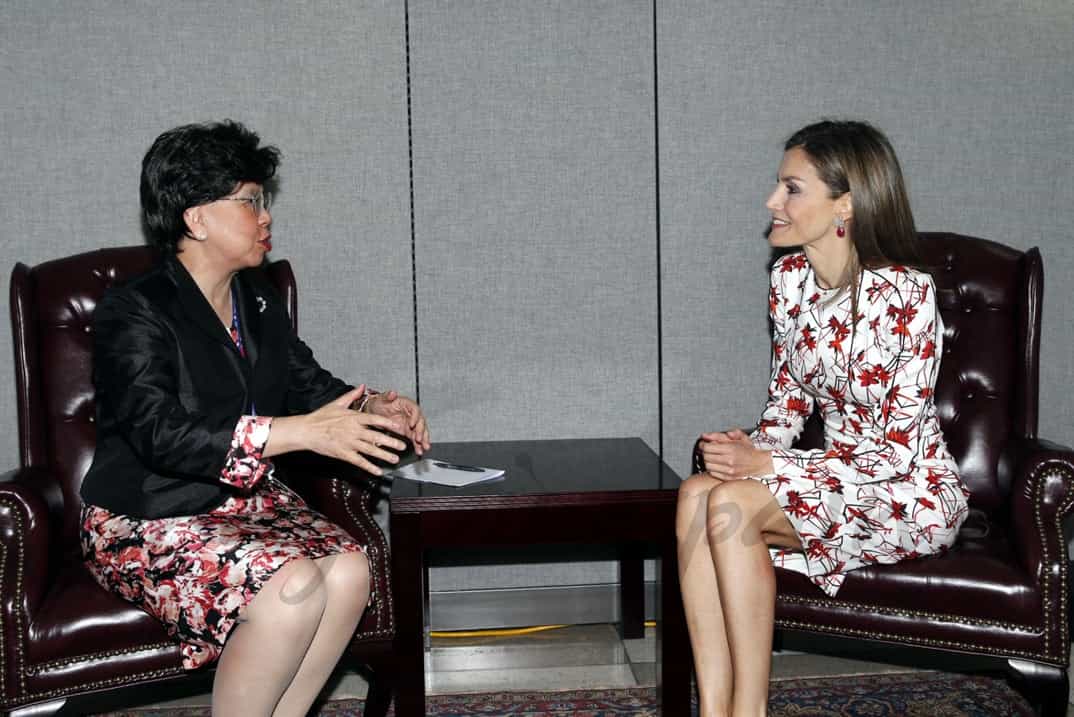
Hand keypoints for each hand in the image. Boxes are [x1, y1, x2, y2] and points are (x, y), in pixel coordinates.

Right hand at [268, 385, 407, 475]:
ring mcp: (349, 443)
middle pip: (376, 437)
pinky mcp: (343, 454)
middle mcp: (353, 431)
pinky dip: (370, 467)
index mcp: (353, 417)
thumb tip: (362, 386)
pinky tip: (378, 471)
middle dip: (391, 442)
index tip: (398, 427)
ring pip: (370, 450)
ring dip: (384, 455)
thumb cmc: (320, 417)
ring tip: (395, 459)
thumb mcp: (337, 403)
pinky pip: (359, 461)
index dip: (388, 423)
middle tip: (402, 446)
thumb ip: (352, 396)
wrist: (306, 431)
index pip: (374, 420)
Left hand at [366, 390, 430, 454]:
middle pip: (420, 421)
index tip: (412, 424)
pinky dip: (418, 444)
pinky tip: (419, 450)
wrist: (374, 410)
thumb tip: (393, 393)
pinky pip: (414, 438)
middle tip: (419, 439)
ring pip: (420, 431)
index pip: (415, 409)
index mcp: (406, 404)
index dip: (415, 417)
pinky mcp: (407, 431)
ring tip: (424, 448)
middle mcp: (411, 413)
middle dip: (421, 431)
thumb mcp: (381, 398)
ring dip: (423, 440)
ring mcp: (410, 423)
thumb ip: (387, 396)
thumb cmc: (378, 402)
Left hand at [698, 428, 773, 479]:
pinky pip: (713, 473)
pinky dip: (712, 469)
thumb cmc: (749, 450)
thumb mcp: (738, 437)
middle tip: (708, 450)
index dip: (703, 445)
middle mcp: (729, 460)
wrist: (760, 464)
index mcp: (731, 449)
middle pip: (706, 457)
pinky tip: (717, 465)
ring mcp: (728, 471)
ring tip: (713, 457)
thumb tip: (706, 435)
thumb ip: (721, 435)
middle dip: (705, 452)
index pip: (707, 448)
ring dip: (708, 461)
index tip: (704, 444)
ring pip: (708, 466)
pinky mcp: (728, 478)